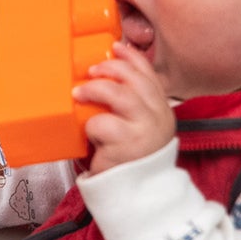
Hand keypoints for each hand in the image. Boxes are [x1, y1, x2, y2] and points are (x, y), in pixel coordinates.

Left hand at [73, 42, 174, 174]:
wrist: (135, 193)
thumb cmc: (128, 156)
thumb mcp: (136, 125)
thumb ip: (129, 102)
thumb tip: (104, 72)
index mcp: (162, 109)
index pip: (149, 74)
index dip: (131, 57)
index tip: (114, 47)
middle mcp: (158, 117)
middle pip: (135, 79)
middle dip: (110, 69)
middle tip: (91, 72)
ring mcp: (145, 131)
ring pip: (120, 95)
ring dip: (95, 89)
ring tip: (79, 94)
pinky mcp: (127, 146)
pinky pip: (103, 123)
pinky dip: (90, 125)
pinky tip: (89, 133)